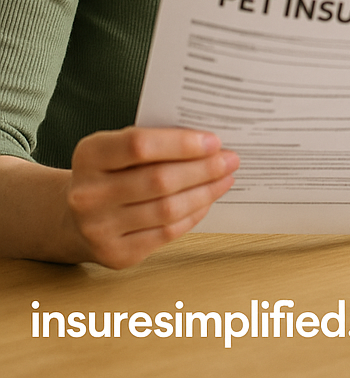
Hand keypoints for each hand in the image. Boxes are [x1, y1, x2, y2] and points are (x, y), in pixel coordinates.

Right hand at [63, 126, 238, 267]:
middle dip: (204, 169)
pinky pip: (166, 232)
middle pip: (159, 180)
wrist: (74, 218)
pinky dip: (193, 214)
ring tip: (225, 179)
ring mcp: (99, 228)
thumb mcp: (119, 147)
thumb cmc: (111, 172)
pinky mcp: (115, 254)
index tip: (214, 141)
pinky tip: (207, 200)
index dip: (182, 143)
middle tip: (230, 160)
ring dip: (205, 192)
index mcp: (89, 155)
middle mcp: (88, 194)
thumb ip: (156, 140)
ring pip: (167, 209)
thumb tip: (210, 142)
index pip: (140, 145)